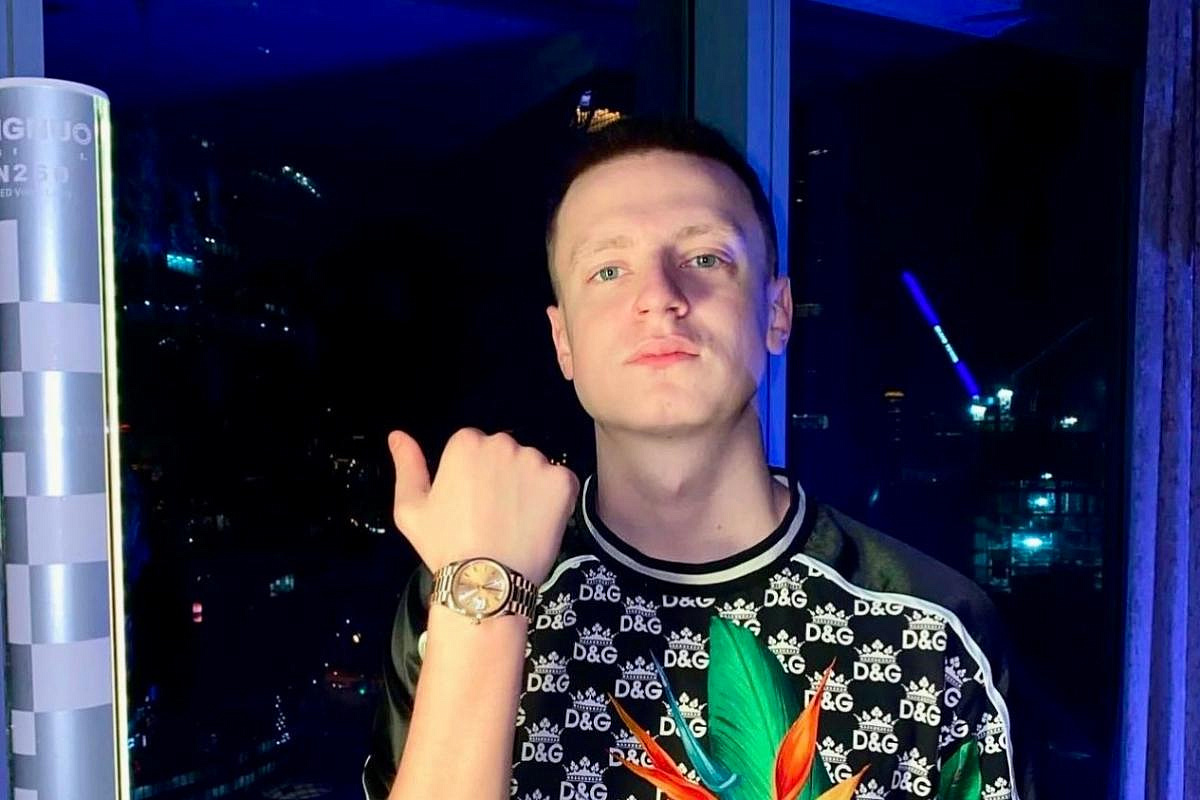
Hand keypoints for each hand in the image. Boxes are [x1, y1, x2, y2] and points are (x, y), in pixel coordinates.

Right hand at [388, 427, 579, 584]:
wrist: (487, 582)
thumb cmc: (446, 546)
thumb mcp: (410, 507)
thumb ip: (408, 465)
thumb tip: (397, 436)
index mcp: (466, 443)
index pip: (474, 446)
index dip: (472, 477)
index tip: (470, 503)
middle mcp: (503, 443)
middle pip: (506, 453)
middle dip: (501, 477)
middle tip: (492, 515)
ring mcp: (536, 461)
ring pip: (534, 468)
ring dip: (528, 488)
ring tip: (514, 523)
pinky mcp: (562, 481)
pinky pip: (561, 483)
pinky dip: (554, 501)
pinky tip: (536, 524)